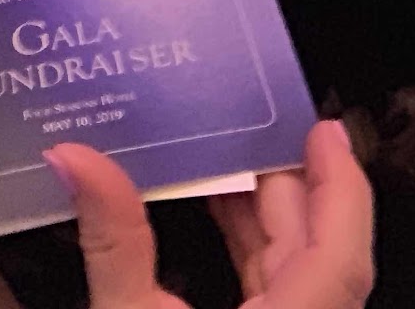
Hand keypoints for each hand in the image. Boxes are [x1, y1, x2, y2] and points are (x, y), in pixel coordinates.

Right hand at [45, 119, 373, 307]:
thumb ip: (111, 239)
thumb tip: (72, 153)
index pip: (341, 252)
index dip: (342, 185)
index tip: (323, 128)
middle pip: (314, 253)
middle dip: (281, 185)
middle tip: (241, 123)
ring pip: (295, 276)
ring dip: (262, 219)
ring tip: (217, 161)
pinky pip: (273, 297)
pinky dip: (248, 256)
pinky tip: (208, 222)